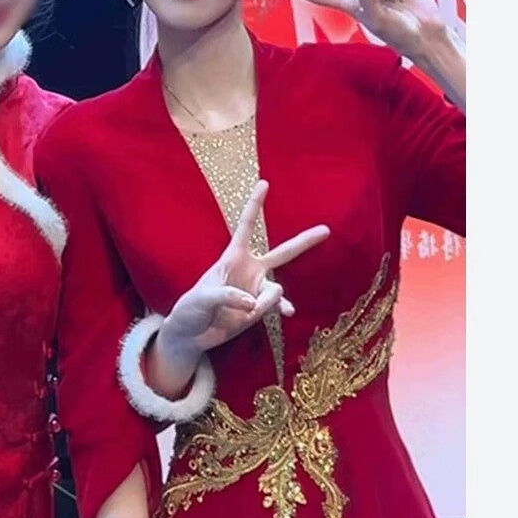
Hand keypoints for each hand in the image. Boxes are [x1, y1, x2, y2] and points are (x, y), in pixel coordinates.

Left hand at [160, 180, 329, 358]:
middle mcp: (250, 270)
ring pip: (276, 290)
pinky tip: (288, 312)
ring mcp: (257, 290)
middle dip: (305, 241)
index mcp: (233, 257)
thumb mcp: (202, 298)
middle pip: (283, 253)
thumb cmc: (190, 308)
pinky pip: (278, 306)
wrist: (192, 335)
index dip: (255, 204)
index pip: (247, 226)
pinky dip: (282, 309)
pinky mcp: (260, 309)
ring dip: (267, 301)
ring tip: (248, 311)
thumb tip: (253, 303)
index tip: (264, 182)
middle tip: (326, 230)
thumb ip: (227, 296)